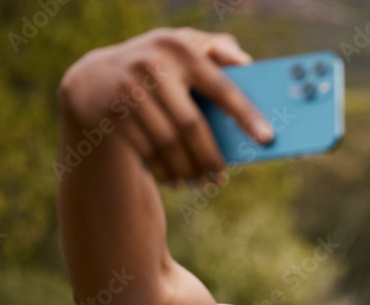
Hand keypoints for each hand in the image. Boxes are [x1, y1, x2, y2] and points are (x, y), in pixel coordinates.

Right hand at [58, 27, 272, 183]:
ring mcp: (129, 90)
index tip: (267, 139)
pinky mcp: (112, 113)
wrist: (93, 78)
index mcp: (180, 49)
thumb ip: (218, 50)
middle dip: (210, 157)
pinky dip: (164, 171)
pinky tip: (177, 182)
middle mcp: (152, 66)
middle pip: (191, 124)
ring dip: (188, 170)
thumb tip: (248, 65)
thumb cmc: (158, 65)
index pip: (220, 87)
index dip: (245, 115)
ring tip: (201, 184)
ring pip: (167, 143)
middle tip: (222, 179)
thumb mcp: (184, 47)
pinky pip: (146, 151)